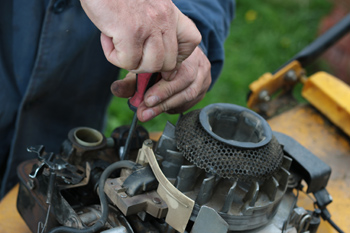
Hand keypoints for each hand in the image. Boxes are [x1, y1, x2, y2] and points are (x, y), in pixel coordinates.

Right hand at [80, 0, 200, 72]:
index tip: (160, 56)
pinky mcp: (130, 31)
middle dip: (148, 65)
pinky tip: (107, 38)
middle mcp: (164, 18)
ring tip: (118, 45)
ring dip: (132, 63)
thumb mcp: (146, 5)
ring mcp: (149, 25)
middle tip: (131, 51)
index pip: (192, 40)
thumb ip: (154, 24)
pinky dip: (114, 56)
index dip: (178, 56)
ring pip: (151, 66)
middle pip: (169, 62)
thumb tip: (153, 55)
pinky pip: (128, 62)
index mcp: (170, 11)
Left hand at [111, 47, 211, 121]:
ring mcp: (204, 72)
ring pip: (192, 92)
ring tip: (152, 112)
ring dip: (169, 105)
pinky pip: (194, 100)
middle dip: (164, 99)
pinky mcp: (205, 85)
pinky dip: (178, 106)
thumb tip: (116, 90)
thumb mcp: (145, 67)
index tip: (146, 99)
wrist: (183, 55)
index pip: (176, 66)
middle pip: (186, 81)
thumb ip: (131, 79)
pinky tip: (166, 108)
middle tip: (146, 111)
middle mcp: (197, 58)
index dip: (162, 87)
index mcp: (181, 46)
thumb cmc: (162, 61)